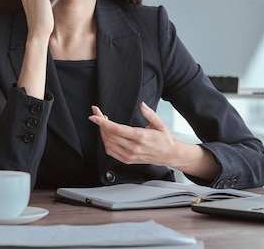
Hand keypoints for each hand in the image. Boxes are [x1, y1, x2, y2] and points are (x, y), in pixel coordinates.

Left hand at [89, 103, 221, 180]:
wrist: (169, 154)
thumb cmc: (164, 138)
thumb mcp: (160, 123)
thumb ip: (150, 113)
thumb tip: (142, 105)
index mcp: (140, 137)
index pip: (116, 129)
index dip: (103, 122)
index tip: (94, 116)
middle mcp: (133, 147)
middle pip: (109, 135)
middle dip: (100, 123)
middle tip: (97, 114)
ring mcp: (129, 155)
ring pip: (108, 143)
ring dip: (102, 132)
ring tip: (103, 123)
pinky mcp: (127, 160)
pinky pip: (111, 152)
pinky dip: (105, 142)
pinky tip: (107, 134)